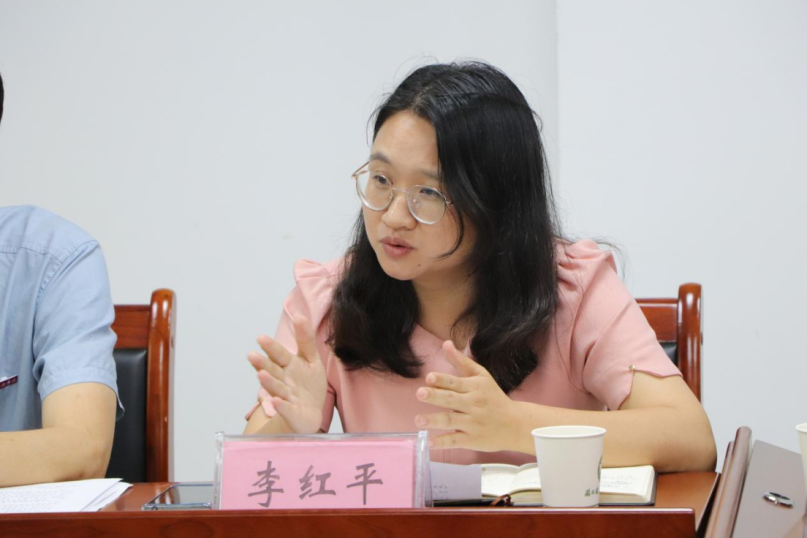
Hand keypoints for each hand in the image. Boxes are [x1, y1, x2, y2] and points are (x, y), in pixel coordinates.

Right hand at [247, 315, 326, 433]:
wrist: (310, 412)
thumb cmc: (308, 384)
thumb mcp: (311, 359)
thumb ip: (305, 339)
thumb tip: (300, 315)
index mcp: (288, 365)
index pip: (279, 354)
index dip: (271, 347)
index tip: (261, 338)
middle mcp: (283, 380)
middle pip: (272, 370)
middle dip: (262, 364)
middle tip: (251, 356)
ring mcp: (286, 397)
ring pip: (276, 388)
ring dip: (268, 382)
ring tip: (261, 375)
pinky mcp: (291, 413)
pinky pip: (286, 409)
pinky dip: (280, 406)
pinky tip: (275, 402)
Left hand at [414, 341, 522, 451]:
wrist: (515, 424)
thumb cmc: (494, 398)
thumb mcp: (481, 376)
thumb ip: (461, 361)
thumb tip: (445, 344)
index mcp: (474, 388)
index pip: (455, 383)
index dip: (442, 380)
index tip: (429, 377)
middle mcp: (472, 404)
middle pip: (451, 400)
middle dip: (435, 396)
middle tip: (420, 393)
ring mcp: (472, 423)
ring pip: (451, 421)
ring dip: (434, 420)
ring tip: (418, 420)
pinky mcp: (472, 440)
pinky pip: (455, 440)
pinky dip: (443, 442)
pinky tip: (431, 442)